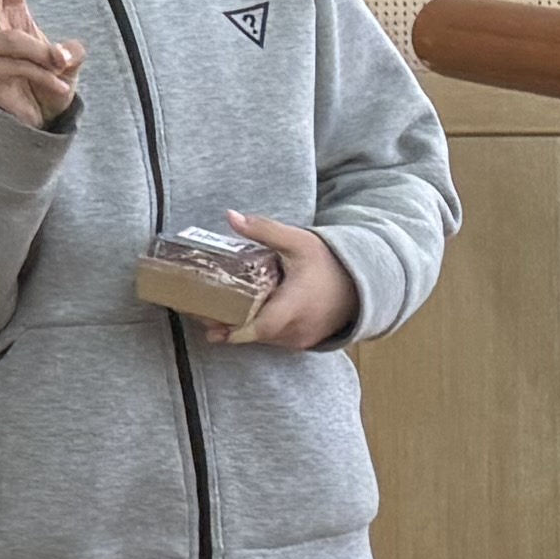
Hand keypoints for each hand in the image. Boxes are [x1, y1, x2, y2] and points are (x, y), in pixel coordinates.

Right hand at [0, 0, 83, 131]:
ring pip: (19, 43)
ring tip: (60, 75)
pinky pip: (21, 67)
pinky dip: (47, 79)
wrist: (29, 125)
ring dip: (45, 59)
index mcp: (13, 22)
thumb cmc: (44, 89)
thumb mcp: (67, 68)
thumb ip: (70, 54)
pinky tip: (58, 91)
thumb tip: (63, 53)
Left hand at [222, 213, 359, 350]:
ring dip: (240, 329)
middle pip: (256, 334)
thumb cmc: (329, 261)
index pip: (265, 326)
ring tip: (210, 314)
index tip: (213, 330)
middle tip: (198, 313)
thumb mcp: (297, 241)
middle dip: (227, 326)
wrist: (360, 283)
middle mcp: (300, 327)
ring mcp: (302, 338)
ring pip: (263, 339)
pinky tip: (237, 317)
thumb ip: (264, 230)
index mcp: (297, 304)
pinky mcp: (303, 342)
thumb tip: (231, 216)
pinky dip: (256, 330)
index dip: (238, 331)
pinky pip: (273, 340)